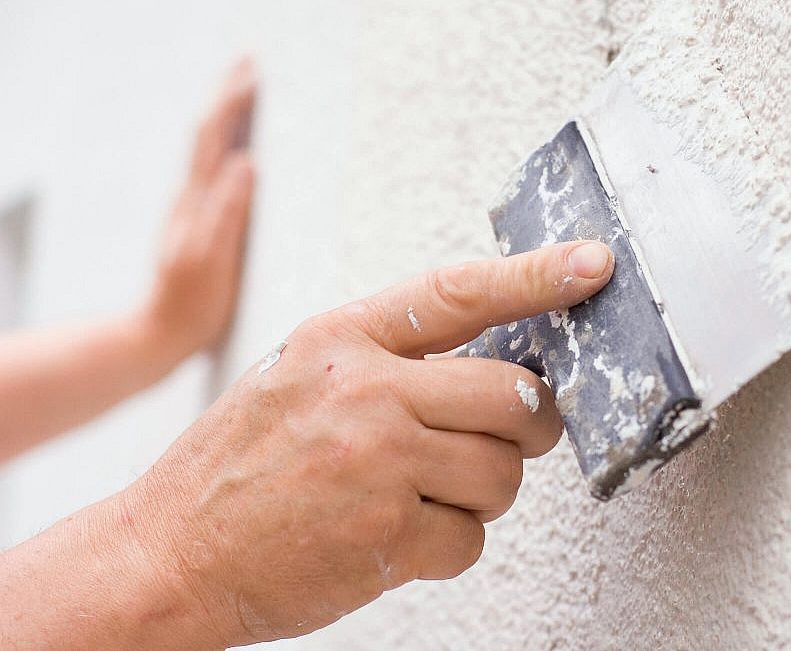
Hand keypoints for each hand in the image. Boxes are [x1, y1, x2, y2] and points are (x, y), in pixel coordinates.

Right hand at [120, 240, 613, 645]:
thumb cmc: (238, 464)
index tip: (592, 266)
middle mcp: (365, 391)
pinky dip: (449, 545)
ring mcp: (377, 463)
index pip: (460, 293)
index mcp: (341, 338)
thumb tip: (496, 365)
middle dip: (526, 427)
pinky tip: (396, 538)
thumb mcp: (300, 377)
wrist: (168, 552)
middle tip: (503, 439)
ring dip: (482, 492)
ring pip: (504, 472)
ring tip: (422, 495)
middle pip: (514, 395)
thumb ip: (389, 360)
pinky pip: (472, 538)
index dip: (536, 277)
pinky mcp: (386, 536)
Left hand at [141, 59, 255, 360]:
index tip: (254, 72)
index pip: (213, 137)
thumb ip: (227, 211)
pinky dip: (228, 143)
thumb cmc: (190, 303)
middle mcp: (192, 197)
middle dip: (228, 94)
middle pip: (208, 132)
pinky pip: (216, 168)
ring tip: (246, 91)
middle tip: (250, 61)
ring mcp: (194, 209)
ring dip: (227, 114)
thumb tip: (247, 161)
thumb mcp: (211, 259)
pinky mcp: (201, 222)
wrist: (159, 333)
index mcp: (197, 200)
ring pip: (210, 148)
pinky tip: (239, 147)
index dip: (232, 101)